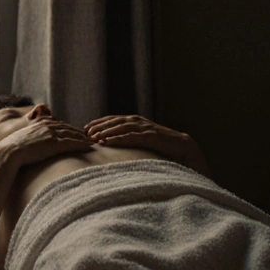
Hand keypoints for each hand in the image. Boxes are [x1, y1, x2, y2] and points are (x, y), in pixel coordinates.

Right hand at [0, 118, 94, 166]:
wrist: (9, 152)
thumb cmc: (11, 149)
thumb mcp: (20, 139)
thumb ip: (28, 138)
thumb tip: (27, 145)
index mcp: (39, 123)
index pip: (59, 124)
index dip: (69, 129)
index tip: (76, 132)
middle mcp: (47, 125)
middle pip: (68, 128)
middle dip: (79, 132)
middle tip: (89, 137)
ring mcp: (52, 133)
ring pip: (73, 134)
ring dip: (84, 138)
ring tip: (93, 142)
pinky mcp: (55, 143)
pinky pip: (73, 142)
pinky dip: (83, 144)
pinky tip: (90, 147)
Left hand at [84, 115, 208, 174]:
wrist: (185, 149)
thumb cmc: (161, 148)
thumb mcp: (142, 142)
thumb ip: (129, 139)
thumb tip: (108, 144)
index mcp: (136, 122)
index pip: (113, 120)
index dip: (99, 123)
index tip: (85, 128)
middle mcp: (140, 122)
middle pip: (115, 121)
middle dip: (100, 126)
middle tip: (86, 132)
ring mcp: (146, 128)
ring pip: (122, 127)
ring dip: (106, 131)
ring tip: (93, 137)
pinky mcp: (152, 137)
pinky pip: (132, 136)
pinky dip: (118, 138)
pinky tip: (107, 142)